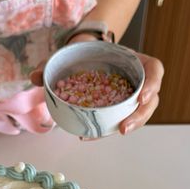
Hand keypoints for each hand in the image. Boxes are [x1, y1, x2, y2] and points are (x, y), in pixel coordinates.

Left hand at [30, 39, 162, 134]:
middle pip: (150, 99)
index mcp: (134, 60)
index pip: (154, 69)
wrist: (83, 55)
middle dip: (140, 116)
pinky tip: (90, 136)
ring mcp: (131, 94)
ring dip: (129, 126)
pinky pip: (121, 119)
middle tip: (124, 128)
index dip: (153, 83)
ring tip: (112, 134)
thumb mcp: (70, 52)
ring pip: (140, 113)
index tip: (142, 96)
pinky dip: (109, 129)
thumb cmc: (83, 52)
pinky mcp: (121, 107)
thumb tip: (34, 76)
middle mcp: (137, 78)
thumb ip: (52, 62)